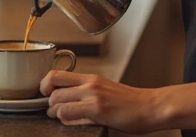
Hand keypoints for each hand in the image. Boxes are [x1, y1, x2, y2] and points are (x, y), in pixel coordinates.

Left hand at [41, 71, 162, 133]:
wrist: (150, 107)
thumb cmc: (130, 103)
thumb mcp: (105, 90)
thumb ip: (86, 92)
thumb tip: (67, 100)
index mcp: (90, 77)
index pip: (56, 74)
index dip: (45, 85)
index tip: (47, 95)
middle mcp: (89, 83)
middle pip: (51, 85)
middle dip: (47, 100)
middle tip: (53, 109)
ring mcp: (93, 95)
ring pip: (56, 100)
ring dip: (54, 112)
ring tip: (62, 117)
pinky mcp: (97, 109)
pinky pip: (67, 112)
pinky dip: (64, 119)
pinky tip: (73, 122)